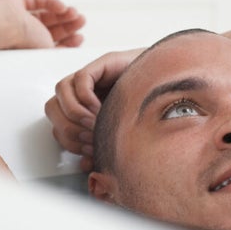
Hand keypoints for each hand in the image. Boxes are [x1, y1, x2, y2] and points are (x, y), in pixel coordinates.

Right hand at [0, 0, 85, 48]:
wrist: (1, 22)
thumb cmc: (20, 42)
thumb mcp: (45, 52)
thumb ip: (57, 52)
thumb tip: (71, 55)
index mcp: (28, 51)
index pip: (50, 47)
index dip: (67, 43)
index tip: (80, 39)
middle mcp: (21, 36)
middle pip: (49, 30)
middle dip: (67, 26)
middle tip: (82, 22)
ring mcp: (17, 18)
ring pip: (45, 15)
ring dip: (62, 14)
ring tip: (76, 13)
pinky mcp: (14, 2)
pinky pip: (36, 1)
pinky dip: (51, 3)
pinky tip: (62, 7)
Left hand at [44, 48, 143, 171]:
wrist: (178, 88)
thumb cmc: (150, 112)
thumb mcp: (122, 136)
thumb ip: (103, 148)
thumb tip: (85, 165)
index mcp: (83, 109)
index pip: (57, 124)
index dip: (68, 142)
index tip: (88, 152)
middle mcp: (83, 91)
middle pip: (52, 108)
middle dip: (68, 129)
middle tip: (90, 138)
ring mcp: (92, 76)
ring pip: (60, 91)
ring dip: (74, 113)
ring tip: (95, 123)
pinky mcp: (103, 64)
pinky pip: (80, 79)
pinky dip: (86, 99)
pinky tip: (101, 108)